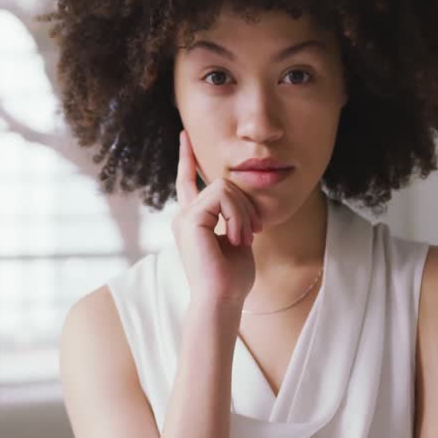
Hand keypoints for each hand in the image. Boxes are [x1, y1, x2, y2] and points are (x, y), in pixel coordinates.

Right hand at [172, 130, 261, 315]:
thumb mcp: (239, 241)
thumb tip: (243, 203)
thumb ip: (236, 218)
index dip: (187, 158)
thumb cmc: (232, 280)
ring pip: (223, 187)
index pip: (188, 182)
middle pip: (221, 184)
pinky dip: (237, 215)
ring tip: (244, 238)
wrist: (222, 300)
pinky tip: (238, 238)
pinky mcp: (190, 220)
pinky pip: (221, 196)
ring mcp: (184, 217)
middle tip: (253, 233)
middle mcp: (185, 216)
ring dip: (243, 212)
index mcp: (194, 220)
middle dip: (245, 205)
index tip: (184, 136)